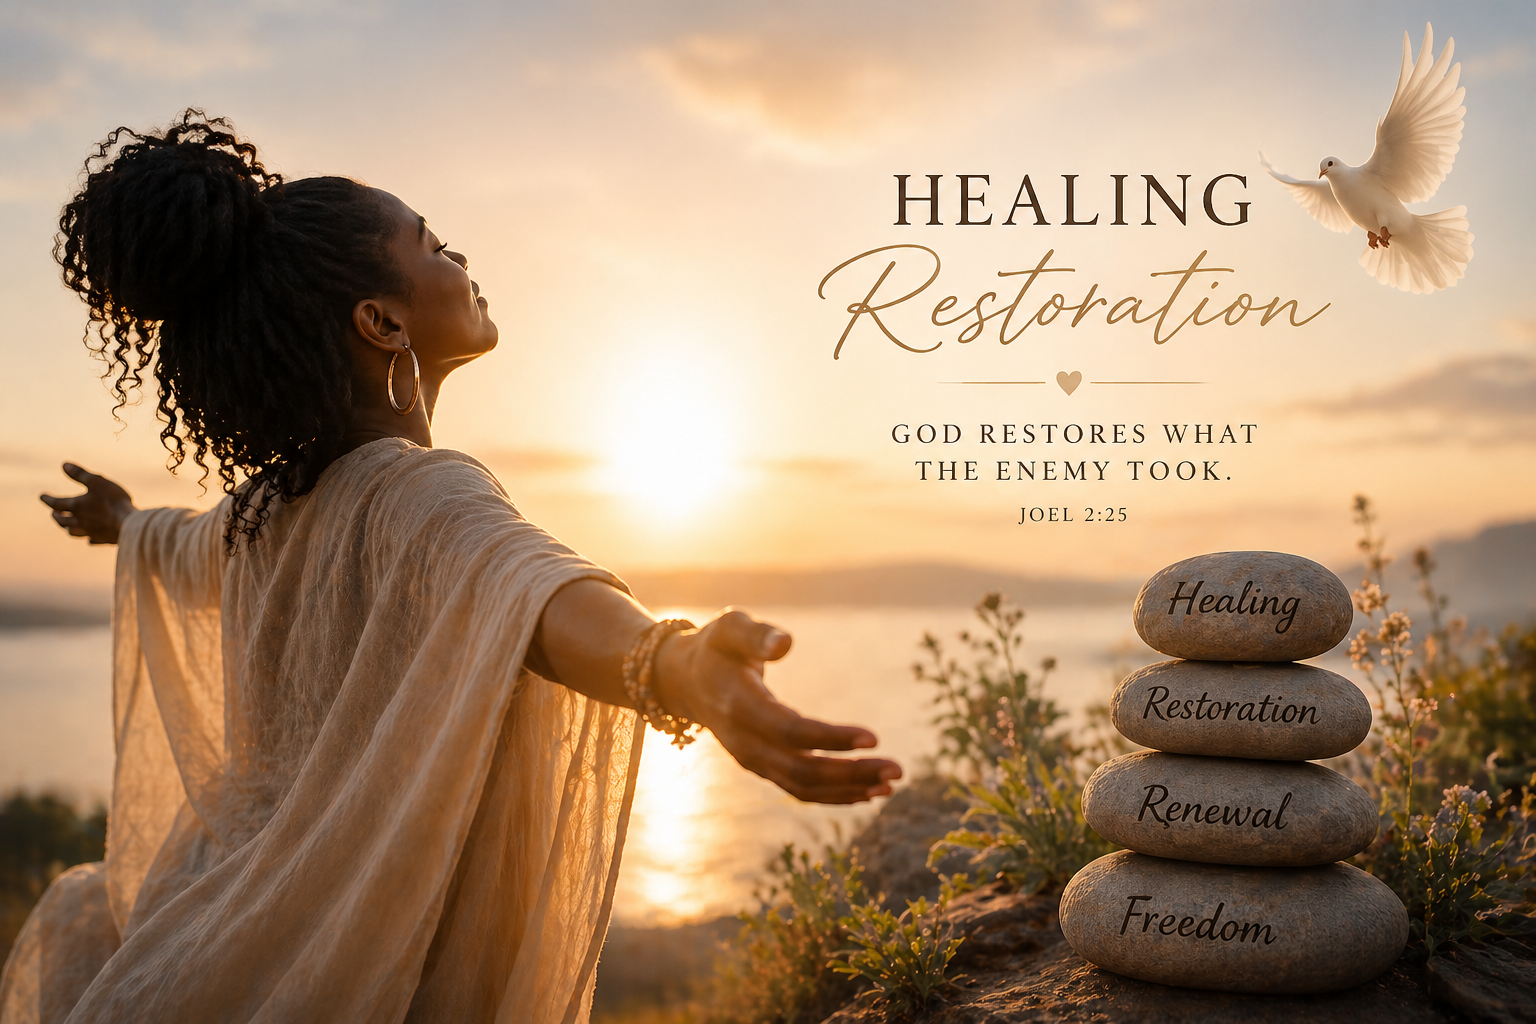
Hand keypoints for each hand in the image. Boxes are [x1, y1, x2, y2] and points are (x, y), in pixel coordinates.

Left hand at [39, 463, 136, 544]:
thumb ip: (80, 474)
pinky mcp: (102, 539)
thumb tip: (64, 465)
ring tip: (67, 526)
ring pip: (73, 531)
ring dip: (68, 528)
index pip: (56, 503)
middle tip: (53, 513)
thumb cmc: (112, 501)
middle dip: (56, 515)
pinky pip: (91, 539)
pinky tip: (89, 539)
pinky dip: (88, 538)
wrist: (128, 524)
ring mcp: (90, 531)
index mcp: (76, 506)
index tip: (42, 496)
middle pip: (62, 520)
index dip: (48, 499)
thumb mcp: (97, 482)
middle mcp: (79, 521)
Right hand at [653, 610, 902, 803]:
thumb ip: (757, 634)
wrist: (685, 681)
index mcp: (738, 704)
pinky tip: (868, 792)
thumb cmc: (717, 647)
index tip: (874, 737)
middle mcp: (743, 742)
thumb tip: (786, 643)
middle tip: (898, 769)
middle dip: (851, 773)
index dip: (831, 738)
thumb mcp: (731, 627)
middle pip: (800, 769)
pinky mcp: (762, 767)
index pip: (789, 731)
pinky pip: (799, 789)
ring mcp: (751, 760)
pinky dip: (834, 795)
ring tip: (892, 783)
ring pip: (802, 786)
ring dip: (849, 788)